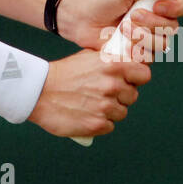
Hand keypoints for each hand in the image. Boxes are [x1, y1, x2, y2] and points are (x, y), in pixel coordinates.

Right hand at [27, 50, 151, 137]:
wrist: (38, 91)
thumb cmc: (63, 73)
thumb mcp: (88, 56)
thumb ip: (111, 60)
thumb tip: (129, 61)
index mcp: (113, 65)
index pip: (144, 75)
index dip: (136, 78)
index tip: (129, 80)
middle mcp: (112, 85)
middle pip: (132, 96)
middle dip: (120, 95)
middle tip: (101, 93)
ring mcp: (106, 106)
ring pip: (121, 112)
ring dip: (110, 111)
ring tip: (91, 104)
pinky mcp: (97, 124)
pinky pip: (109, 126)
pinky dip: (100, 123)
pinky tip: (86, 114)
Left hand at [58, 0, 182, 56]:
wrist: (82, 19)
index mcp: (159, 1)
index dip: (175, 8)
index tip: (157, 5)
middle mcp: (158, 21)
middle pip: (173, 28)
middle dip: (151, 22)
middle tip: (131, 16)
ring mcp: (149, 39)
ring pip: (162, 44)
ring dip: (141, 36)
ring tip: (122, 28)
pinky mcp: (139, 54)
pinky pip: (148, 58)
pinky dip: (134, 50)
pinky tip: (121, 43)